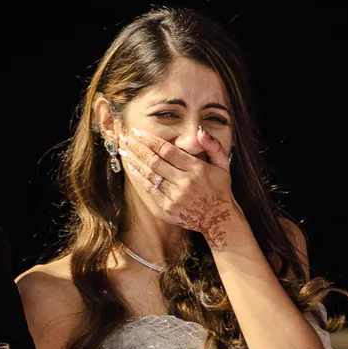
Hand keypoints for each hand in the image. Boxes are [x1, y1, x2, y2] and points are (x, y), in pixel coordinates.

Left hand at [118, 126, 244, 248]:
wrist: (218, 218)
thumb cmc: (220, 189)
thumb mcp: (223, 164)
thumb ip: (213, 145)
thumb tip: (199, 130)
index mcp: (196, 169)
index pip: (167, 150)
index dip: (150, 140)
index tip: (138, 132)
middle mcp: (184, 183)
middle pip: (154, 161)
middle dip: (137, 148)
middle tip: (125, 138)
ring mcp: (175, 197)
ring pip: (149, 175)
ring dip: (134, 161)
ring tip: (124, 150)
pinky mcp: (168, 208)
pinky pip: (150, 189)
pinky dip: (139, 177)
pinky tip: (132, 167)